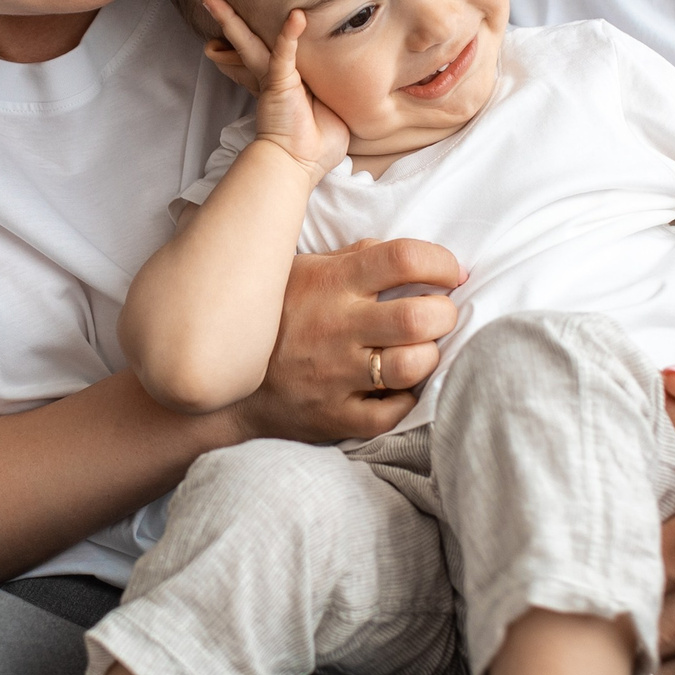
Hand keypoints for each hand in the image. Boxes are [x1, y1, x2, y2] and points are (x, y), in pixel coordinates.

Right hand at [203, 0, 349, 177]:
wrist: (301, 164)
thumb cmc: (316, 146)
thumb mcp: (328, 112)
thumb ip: (330, 93)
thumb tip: (347, 84)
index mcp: (284, 83)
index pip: (269, 53)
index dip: (254, 37)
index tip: (245, 20)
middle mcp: (272, 78)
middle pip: (246, 43)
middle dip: (228, 20)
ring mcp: (274, 80)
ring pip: (251, 43)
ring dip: (232, 20)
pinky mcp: (280, 84)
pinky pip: (284, 54)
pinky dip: (289, 35)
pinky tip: (295, 16)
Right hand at [231, 237, 460, 443]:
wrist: (224, 384)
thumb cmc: (275, 318)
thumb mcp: (301, 271)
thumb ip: (352, 258)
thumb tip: (407, 257)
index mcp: (332, 283)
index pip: (403, 258)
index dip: (440, 262)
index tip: (450, 272)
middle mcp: (337, 327)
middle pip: (419, 317)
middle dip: (445, 313)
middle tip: (439, 314)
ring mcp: (335, 376)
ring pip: (413, 365)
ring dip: (429, 355)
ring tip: (420, 350)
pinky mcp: (334, 417)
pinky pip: (391, 413)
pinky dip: (405, 399)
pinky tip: (398, 387)